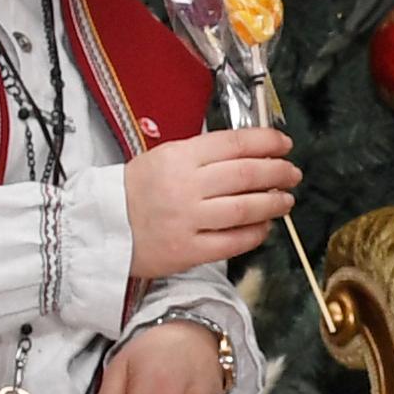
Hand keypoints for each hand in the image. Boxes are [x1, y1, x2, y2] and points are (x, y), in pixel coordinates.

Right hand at [124, 129, 298, 276]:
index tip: (284, 144)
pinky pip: (232, 241)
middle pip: (246, 175)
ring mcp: (187, 220)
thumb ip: (202, 155)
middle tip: (292, 174)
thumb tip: (249, 153)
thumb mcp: (162, 158)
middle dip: (277, 172)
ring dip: (273, 203)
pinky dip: (255, 233)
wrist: (100, 228)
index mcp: (179, 157)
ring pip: (244, 208)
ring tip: (286, 200)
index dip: (266, 142)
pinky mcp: (188, 251)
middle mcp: (185, 187)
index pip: (234, 143)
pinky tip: (264, 226)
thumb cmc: (134, 191)